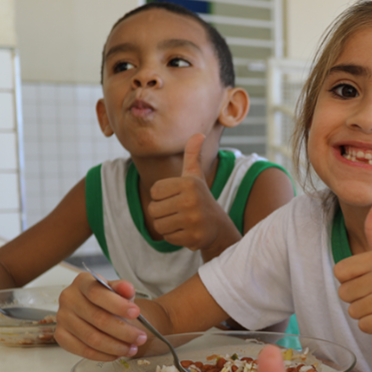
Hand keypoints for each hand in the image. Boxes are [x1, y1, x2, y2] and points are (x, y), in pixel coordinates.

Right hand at [53, 272, 146, 359]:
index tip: (136, 313)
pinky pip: (83, 350)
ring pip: (91, 337)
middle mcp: (68, 298)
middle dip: (123, 331)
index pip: (97, 293)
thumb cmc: (109, 300)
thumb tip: (127, 288)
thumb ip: (123, 288)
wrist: (100, 310)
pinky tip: (117, 354)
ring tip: (132, 348)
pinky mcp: (61, 336)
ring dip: (115, 346)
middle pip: (97, 318)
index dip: (117, 304)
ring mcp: (62, 318)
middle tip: (140, 338)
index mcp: (82, 282)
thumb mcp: (119, 291)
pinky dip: (103, 355)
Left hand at [147, 134, 238, 253]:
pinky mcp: (194, 237)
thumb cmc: (200, 198)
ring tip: (182, 221)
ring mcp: (194, 220)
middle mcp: (192, 200)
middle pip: (153, 209)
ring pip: (159, 225)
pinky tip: (187, 231)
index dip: (162, 196)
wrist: (218, 226)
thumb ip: (192, 156)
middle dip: (163, 213)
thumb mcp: (195, 176)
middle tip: (179, 212)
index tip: (177, 197)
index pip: (154, 192)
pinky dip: (175, 237)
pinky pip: (168, 238)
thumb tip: (198, 134)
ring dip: (167, 225)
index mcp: (188, 183)